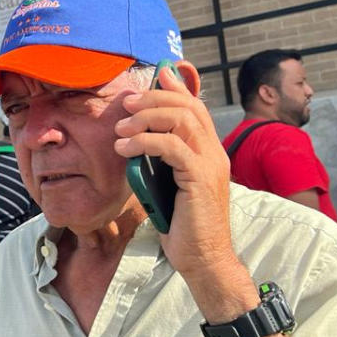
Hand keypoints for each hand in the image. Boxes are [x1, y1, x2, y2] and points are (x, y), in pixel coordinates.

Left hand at [113, 61, 236, 281]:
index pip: (195, 108)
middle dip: (154, 98)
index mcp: (210, 152)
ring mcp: (210, 163)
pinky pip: (172, 146)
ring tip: (120, 129)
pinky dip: (145, 142)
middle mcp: (215, 152)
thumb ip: (162, 163)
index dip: (175, 88)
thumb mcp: (169, 187)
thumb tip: (138, 142)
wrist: (204, 259)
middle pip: (188, 107)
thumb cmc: (184, 228)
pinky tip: (126, 148)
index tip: (153, 77)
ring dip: (146, 118)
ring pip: (181, 120)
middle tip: (126, 104)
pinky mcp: (200, 177)